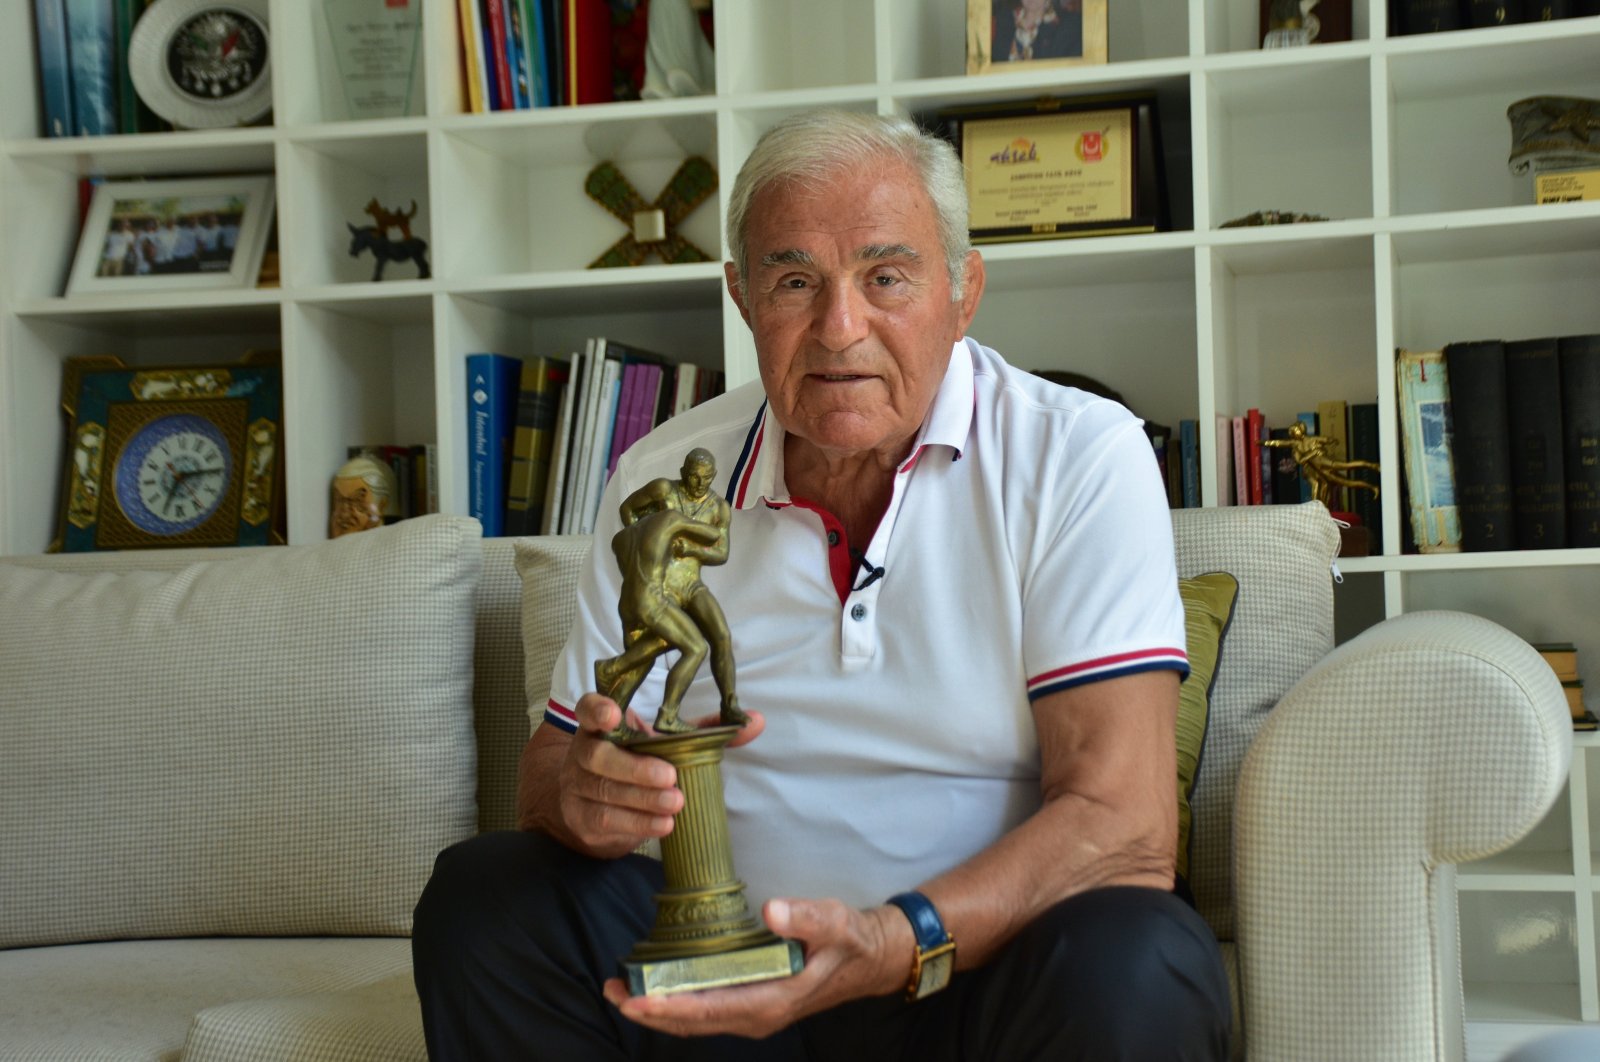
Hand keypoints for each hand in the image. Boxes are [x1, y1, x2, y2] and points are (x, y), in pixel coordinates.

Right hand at [555, 693, 764, 858]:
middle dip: (634, 768)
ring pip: (605, 792)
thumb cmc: (637, 762)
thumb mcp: (666, 742)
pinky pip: (607, 821)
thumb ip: (706, 730)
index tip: (615, 715)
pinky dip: (638, 824)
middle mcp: (582, 752)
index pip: (588, 708)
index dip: (598, 710)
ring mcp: (577, 786)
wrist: (595, 804)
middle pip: (599, 756)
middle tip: (670, 777)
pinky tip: (663, 825)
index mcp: (600, 724)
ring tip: (675, 804)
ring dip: (642, 800)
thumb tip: (755, 720)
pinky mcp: (582, 818)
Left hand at [602, 898, 909, 1038]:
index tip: (637, 999)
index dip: (671, 1006)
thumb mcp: (834, 921)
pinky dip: (677, 1003)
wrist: (872, 958)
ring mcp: (755, 1013)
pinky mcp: (753, 1004)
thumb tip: (771, 911)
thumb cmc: (851, 938)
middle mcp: (759, 1015)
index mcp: (773, 999)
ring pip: (697, 1020)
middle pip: (694, 1021)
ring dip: (658, 1009)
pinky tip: (657, 987)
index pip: (711, 1008)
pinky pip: (707, 1011)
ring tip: (620, 991)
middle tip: (612, 992)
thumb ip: (805, 917)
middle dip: (650, 1010)